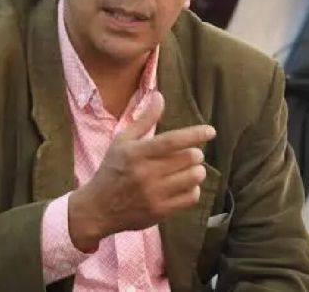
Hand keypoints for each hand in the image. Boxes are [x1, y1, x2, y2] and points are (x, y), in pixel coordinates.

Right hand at [68, 91, 215, 251]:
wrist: (98, 208)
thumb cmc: (111, 169)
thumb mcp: (122, 141)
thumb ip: (144, 119)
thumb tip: (159, 96)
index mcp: (136, 153)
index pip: (172, 141)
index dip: (194, 134)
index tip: (211, 131)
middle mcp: (146, 173)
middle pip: (188, 159)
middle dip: (196, 153)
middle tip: (191, 154)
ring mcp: (154, 194)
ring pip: (193, 178)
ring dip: (197, 171)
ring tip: (190, 169)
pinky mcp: (160, 212)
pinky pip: (191, 198)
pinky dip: (193, 189)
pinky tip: (185, 185)